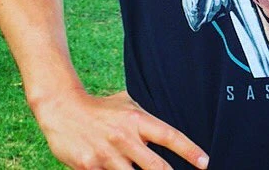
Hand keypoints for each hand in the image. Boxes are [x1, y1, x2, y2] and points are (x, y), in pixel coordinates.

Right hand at [33, 88, 208, 169]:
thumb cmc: (101, 108)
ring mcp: (107, 156)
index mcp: (137, 120)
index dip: (189, 150)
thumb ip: (146, 116)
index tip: (205, 162)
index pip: (169, 135)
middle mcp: (125, 138)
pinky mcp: (90, 168)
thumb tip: (169, 122)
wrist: (63, 109)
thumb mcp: (127, 104)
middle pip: (156, 166)